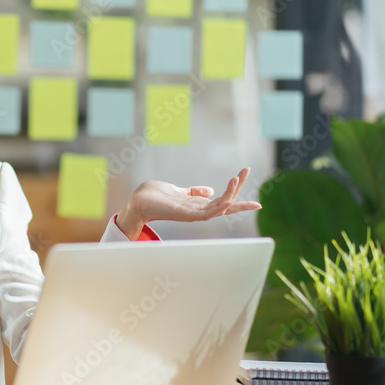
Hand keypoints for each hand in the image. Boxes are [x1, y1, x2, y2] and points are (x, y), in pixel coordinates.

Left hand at [115, 168, 261, 239]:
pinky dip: (219, 206)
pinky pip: (207, 213)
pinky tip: (227, 195)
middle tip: (247, 169)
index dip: (236, 191)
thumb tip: (209, 190)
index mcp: (198, 205)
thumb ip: (193, 192)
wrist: (137, 202)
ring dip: (231, 193)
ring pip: (219, 207)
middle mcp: (198, 212)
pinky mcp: (185, 215)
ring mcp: (193, 215)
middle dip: (238, 187)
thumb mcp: (178, 191)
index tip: (246, 177)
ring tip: (237, 176)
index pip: (223, 200)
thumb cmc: (154, 196)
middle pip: (225, 202)